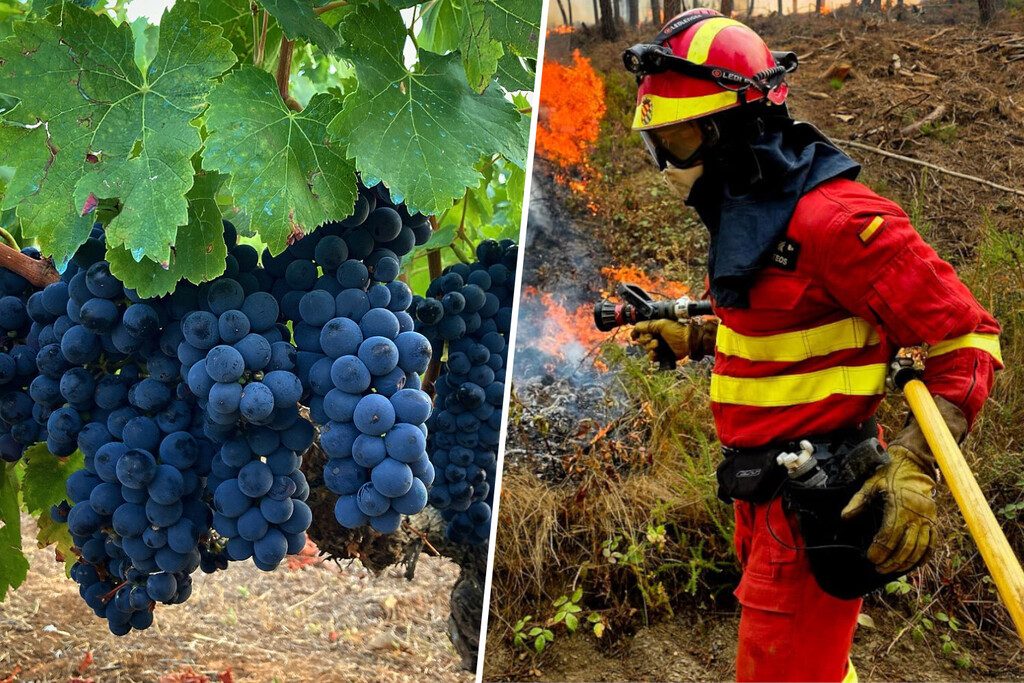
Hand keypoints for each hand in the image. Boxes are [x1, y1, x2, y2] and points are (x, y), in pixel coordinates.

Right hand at [630, 318, 717, 362]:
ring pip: (646, 349)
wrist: (688, 340)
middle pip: (642, 340)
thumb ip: (647, 325)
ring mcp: (658, 346)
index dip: (636, 333)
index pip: (640, 331)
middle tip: (653, 338)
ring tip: (657, 344)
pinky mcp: (662, 355)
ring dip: (650, 347)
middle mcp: (655, 336)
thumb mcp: (661, 324)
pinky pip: (652, 357)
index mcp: (654, 328)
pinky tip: (657, 352)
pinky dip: (653, 355)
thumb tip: (636, 327)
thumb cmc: (677, 329)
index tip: (634, 335)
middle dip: (645, 339)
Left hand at [841, 396, 966, 574]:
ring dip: (906, 562)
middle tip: (879, 568)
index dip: (880, 549)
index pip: (889, 535)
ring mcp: (927, 519)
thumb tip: (844, 517)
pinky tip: (915, 564)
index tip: (871, 558)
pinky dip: (924, 556)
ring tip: (893, 569)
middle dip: (891, 560)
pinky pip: (932, 542)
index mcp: (899, 507)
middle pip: (905, 546)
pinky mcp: (933, 520)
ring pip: (920, 548)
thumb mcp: (871, 483)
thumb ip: (858, 501)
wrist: (914, 463)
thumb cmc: (890, 473)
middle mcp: (916, 515)